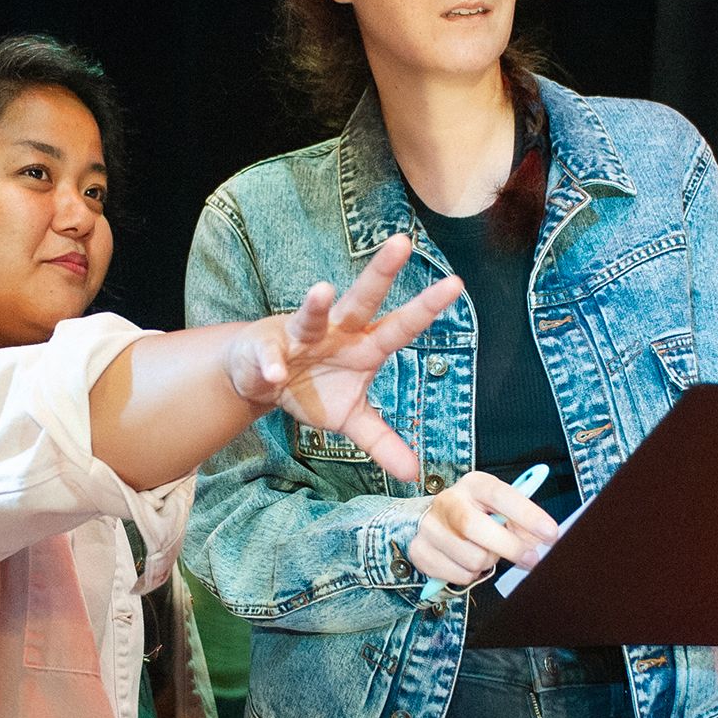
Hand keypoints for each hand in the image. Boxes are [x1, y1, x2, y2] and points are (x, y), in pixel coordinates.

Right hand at [226, 233, 463, 482]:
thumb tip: (415, 474)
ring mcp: (302, 335)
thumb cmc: (313, 389)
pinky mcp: (267, 346)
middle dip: (381, 273)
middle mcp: (338, 332)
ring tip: (323, 290)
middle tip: (402, 243)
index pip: (401, 326)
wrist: (261, 380)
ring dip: (316, 306)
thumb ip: (382, 442)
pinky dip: (272, 366)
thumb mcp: (351, 419)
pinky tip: (275, 374)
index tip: (455, 284)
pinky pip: (271, 356)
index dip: (426, 308)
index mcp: (364, 346)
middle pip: (363, 299)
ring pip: (312, 314)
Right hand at [408, 471, 564, 588]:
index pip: (500, 495)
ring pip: (472, 559)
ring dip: (488, 563)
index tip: (551, 533)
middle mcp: (447, 502)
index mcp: (473, 485)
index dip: (527, 515)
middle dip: (510, 548)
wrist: (429, 522)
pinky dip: (471, 575)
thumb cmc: (476, 514)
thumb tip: (540, 541)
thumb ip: (521, 522)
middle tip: (531, 559)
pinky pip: (460, 576)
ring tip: (485, 552)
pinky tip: (467, 561)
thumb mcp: (499, 508)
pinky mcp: (421, 553)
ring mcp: (430, 528)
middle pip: (477, 529)